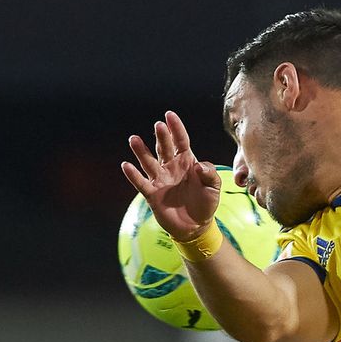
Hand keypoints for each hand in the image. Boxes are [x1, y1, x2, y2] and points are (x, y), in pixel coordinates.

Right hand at [121, 110, 222, 239]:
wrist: (196, 227)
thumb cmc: (206, 204)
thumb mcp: (214, 188)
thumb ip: (210, 174)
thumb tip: (198, 165)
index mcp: (187, 162)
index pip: (181, 141)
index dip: (176, 128)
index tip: (169, 115)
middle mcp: (171, 167)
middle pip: (164, 148)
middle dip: (161, 136)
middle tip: (158, 125)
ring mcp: (160, 180)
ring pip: (149, 162)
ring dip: (141, 151)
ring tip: (133, 139)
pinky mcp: (152, 194)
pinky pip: (141, 183)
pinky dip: (133, 175)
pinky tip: (126, 165)